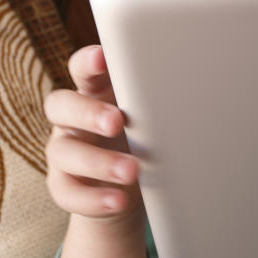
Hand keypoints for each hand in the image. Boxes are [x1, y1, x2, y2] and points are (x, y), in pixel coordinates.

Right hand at [44, 45, 142, 222]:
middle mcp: (72, 119)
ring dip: (98, 162)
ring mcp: (63, 151)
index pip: (82, 70)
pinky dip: (94, 199)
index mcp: (94, 93)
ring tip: (131, 171)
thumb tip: (197, 87)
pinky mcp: (63, 185)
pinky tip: (118, 200)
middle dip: (88, 112)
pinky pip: (68, 192)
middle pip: (61, 105)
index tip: (103, 57)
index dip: (87, 62)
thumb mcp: (151, 119)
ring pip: (64, 152)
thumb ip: (158, 103)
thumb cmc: (146, 140)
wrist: (131, 190)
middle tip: (117, 122)